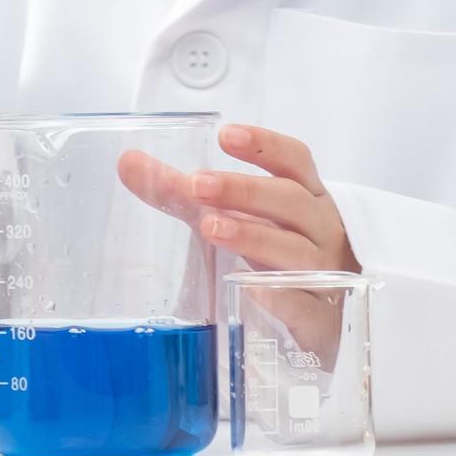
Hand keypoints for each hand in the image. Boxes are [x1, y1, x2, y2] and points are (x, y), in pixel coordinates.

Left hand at [119, 124, 357, 360]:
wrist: (325, 318)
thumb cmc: (276, 251)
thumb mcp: (234, 217)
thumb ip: (183, 193)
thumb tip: (128, 162)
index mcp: (305, 197)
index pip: (295, 161)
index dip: (265, 146)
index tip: (226, 135)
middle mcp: (321, 231)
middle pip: (291, 201)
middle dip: (245, 190)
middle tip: (198, 184)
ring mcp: (326, 274)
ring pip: (297, 250)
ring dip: (254, 235)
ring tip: (210, 226)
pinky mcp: (320, 319)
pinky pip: (305, 306)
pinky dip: (281, 296)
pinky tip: (249, 288)